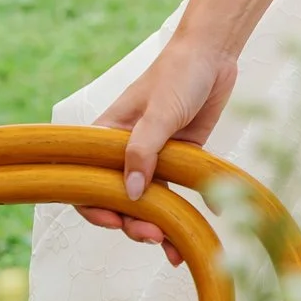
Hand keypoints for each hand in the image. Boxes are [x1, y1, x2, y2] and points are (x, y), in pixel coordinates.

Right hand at [75, 34, 238, 266]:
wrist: (214, 54)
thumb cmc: (178, 74)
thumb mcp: (158, 112)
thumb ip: (143, 151)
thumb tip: (131, 194)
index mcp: (105, 139)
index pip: (86, 182)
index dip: (95, 207)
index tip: (115, 221)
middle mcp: (126, 152)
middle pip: (120, 199)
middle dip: (133, 223)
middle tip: (155, 236)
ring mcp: (155, 156)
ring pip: (150, 201)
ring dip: (160, 225)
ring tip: (174, 246)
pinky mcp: (182, 156)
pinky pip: (180, 190)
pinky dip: (188, 210)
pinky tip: (200, 228)